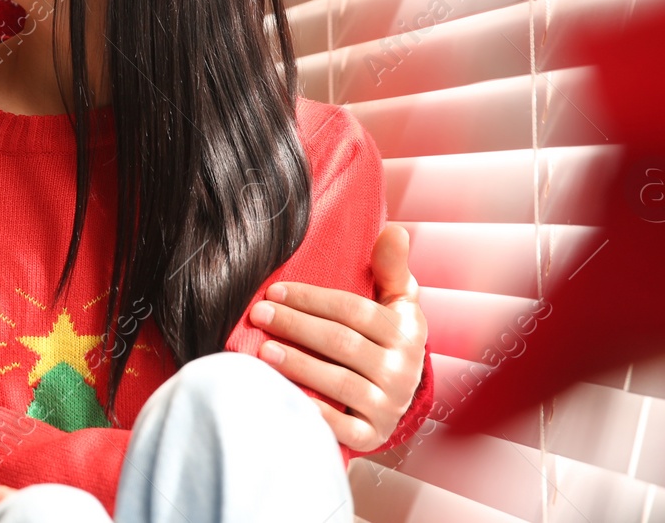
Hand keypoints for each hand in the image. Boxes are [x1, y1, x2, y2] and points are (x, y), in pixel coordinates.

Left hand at [250, 223, 427, 451]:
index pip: (353, 311)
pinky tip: (288, 397)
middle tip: (258, 314)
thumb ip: (391, 267)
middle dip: (295, 325)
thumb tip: (394, 230)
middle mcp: (402, 370)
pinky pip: (344, 427)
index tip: (274, 290)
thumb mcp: (396, 301)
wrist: (395, 392)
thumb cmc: (385, 336)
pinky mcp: (373, 434)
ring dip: (299, 365)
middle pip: (341, 343)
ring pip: (339, 381)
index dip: (312, 299)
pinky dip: (316, 413)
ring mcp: (388, 405)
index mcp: (406, 331)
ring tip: (263, 351)